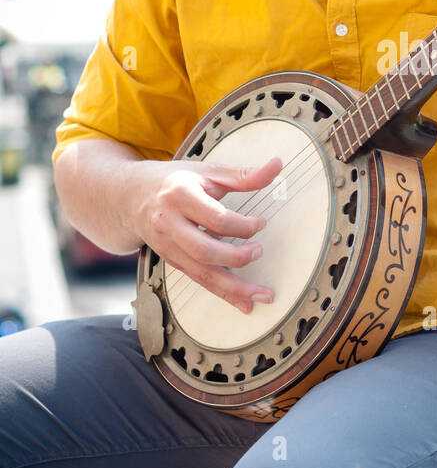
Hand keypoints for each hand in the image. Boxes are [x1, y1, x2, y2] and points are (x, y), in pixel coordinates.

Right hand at [124, 155, 283, 313]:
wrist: (129, 196)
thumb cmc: (173, 181)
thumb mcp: (206, 171)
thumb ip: (243, 175)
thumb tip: (276, 165)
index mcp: (180, 196)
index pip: (216, 219)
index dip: (244, 225)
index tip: (260, 223)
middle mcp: (169, 224)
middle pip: (205, 251)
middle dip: (237, 257)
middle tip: (258, 251)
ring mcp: (167, 246)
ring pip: (201, 274)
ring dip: (233, 288)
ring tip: (260, 295)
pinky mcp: (170, 261)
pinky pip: (198, 281)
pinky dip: (222, 293)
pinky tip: (242, 301)